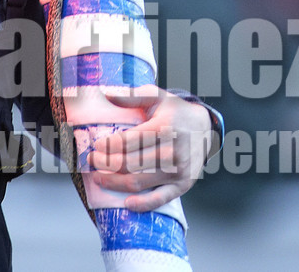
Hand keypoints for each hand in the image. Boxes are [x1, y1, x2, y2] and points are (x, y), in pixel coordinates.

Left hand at [83, 86, 214, 211]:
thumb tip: (107, 94)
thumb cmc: (176, 112)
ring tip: (99, 178)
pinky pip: (160, 199)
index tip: (96, 146)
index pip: (129, 141)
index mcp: (164, 128)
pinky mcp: (182, 185)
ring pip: (139, 182)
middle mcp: (172, 151)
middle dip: (105, 164)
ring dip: (114, 183)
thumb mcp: (157, 97)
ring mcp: (177, 171)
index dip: (108, 146)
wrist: (205, 128)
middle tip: (92, 161)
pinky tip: (126, 203)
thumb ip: (132, 96)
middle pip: (130, 163)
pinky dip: (143, 204)